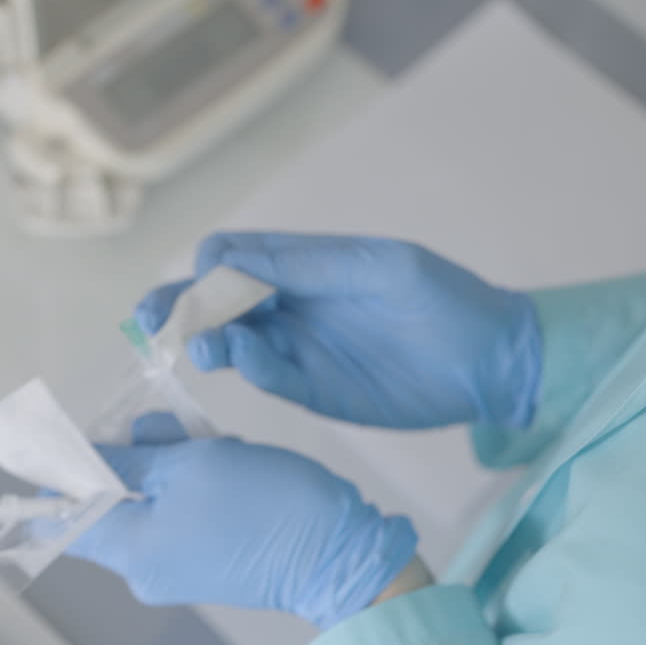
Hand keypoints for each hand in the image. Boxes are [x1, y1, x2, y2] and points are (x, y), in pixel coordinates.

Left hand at [67, 413, 416, 628]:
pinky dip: (194, 481)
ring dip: (172, 462)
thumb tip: (89, 453)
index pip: (63, 517)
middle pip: (110, 502)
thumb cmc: (263, 505)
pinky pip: (180, 512)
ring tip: (213, 443)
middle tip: (165, 425)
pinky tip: (229, 459)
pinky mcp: (208, 557)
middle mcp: (144, 568)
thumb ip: (134, 455)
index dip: (61, 473)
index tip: (72, 435)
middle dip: (133, 455)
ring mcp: (177, 566)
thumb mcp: (192, 463)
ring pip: (151, 499)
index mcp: (129, 550)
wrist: (338, 552)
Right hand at [134, 233, 540, 429]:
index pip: (235, 254)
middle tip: (154, 320)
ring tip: (204, 345)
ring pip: (230, 340)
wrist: (491, 361)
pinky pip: (266, 376)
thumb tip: (232, 262)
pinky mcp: (313, 390)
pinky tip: (245, 358)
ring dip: (207, 339)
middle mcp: (292, 304)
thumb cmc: (443, 300)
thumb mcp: (381, 269)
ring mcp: (299, 347)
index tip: (210, 280)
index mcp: (306, 263)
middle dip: (181, 305)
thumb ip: (310, 266)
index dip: (212, 264)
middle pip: (217, 299)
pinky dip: (248, 367)